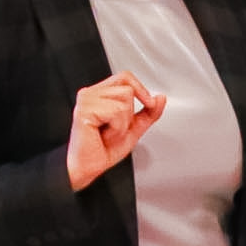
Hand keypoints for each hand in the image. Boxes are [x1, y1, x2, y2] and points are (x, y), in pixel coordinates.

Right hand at [66, 72, 166, 191]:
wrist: (87, 168)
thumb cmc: (102, 150)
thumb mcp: (133, 129)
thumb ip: (148, 113)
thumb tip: (160, 98)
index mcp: (99, 94)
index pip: (125, 77)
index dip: (140, 89)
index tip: (149, 103)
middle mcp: (90, 93)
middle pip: (128, 89)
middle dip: (129, 114)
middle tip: (114, 129)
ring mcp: (86, 100)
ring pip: (124, 100)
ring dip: (122, 124)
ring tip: (108, 133)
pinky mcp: (84, 110)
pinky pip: (116, 112)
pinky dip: (116, 129)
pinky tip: (103, 135)